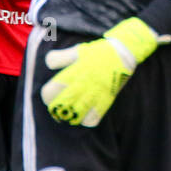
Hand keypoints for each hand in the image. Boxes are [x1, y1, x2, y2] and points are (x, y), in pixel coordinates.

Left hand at [40, 18, 168, 126]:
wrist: (123, 53)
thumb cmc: (98, 52)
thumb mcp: (77, 51)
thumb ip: (60, 58)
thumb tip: (48, 64)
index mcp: (71, 74)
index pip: (49, 92)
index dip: (47, 96)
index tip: (50, 95)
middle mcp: (81, 86)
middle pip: (60, 106)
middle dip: (56, 109)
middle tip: (58, 108)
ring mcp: (94, 94)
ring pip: (75, 115)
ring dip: (70, 116)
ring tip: (70, 114)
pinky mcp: (105, 101)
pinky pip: (93, 120)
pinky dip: (87, 120)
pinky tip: (86, 115)